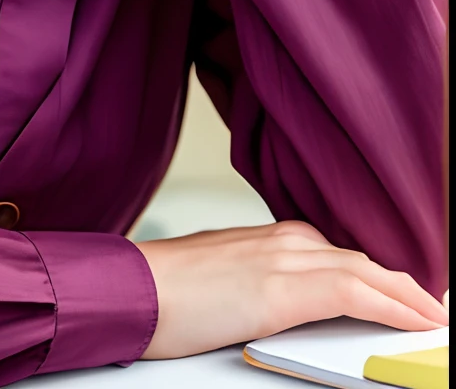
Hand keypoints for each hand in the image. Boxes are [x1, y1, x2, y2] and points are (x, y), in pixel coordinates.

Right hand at [132, 220, 448, 359]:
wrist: (131, 290)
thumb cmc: (165, 293)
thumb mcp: (224, 281)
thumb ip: (261, 284)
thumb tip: (286, 306)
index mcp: (271, 237)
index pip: (342, 257)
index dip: (380, 279)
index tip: (405, 296)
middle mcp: (284, 239)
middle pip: (361, 262)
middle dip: (401, 288)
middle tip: (431, 309)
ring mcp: (285, 259)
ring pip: (366, 273)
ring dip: (406, 297)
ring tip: (433, 318)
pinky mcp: (283, 288)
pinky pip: (356, 293)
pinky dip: (393, 305)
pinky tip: (415, 319)